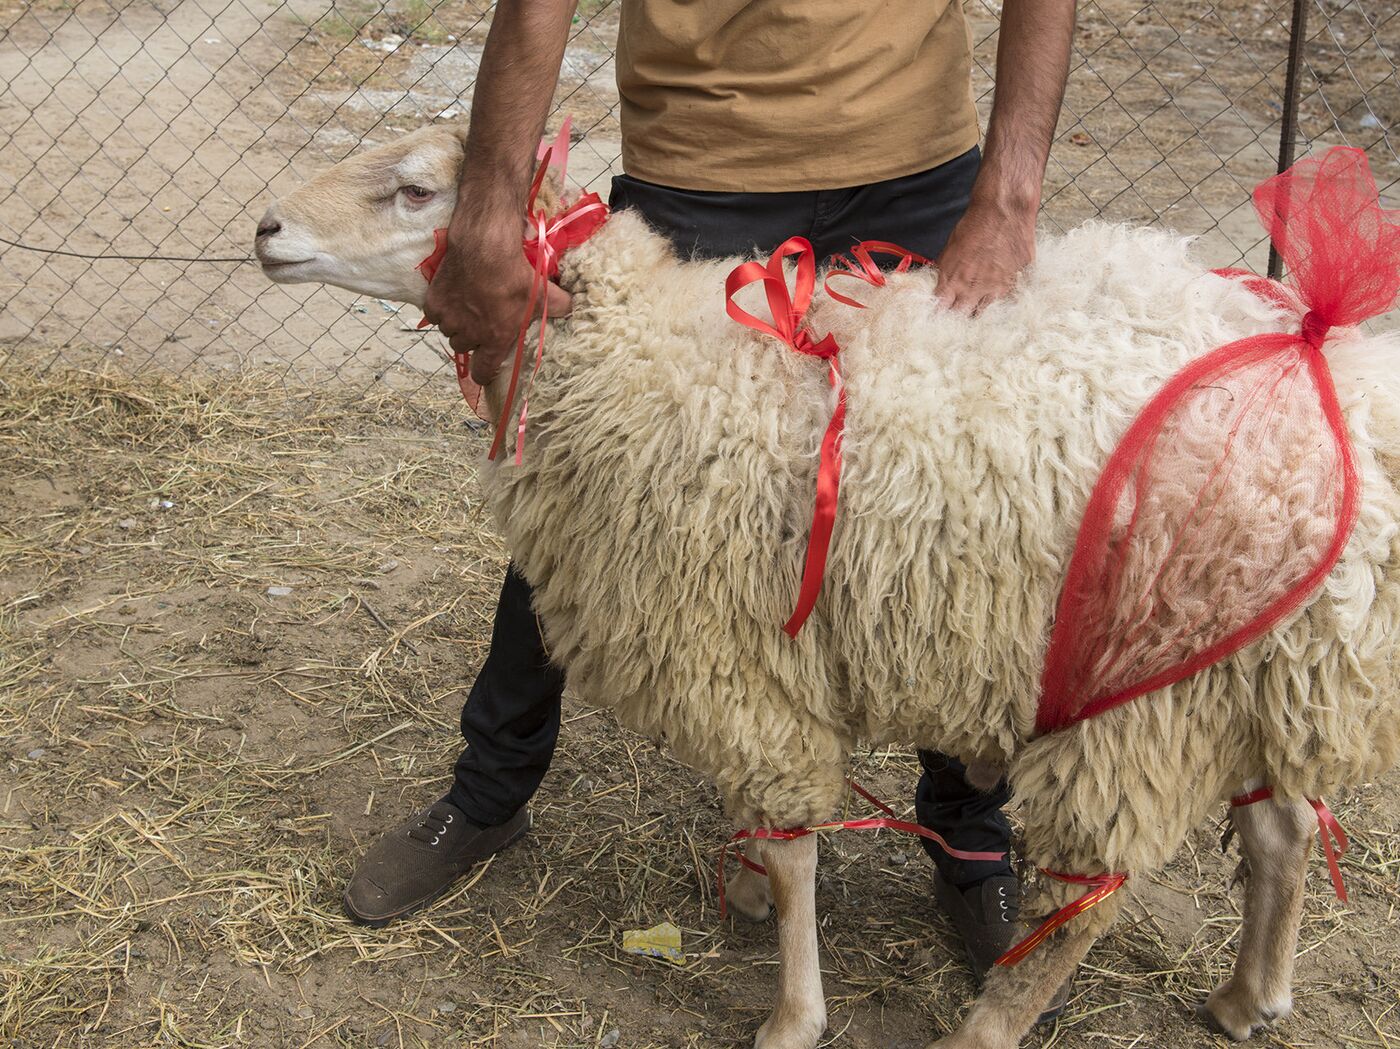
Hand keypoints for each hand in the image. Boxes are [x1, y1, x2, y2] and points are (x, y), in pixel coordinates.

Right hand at [423, 220, 572, 384]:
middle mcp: (469, 334)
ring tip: (467, 306)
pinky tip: (452, 297)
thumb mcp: (542, 293)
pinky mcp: (434, 303)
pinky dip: (441, 309)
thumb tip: (574, 308)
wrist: (484, 247)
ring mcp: (449, 319)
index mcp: (494, 339)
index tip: (484, 370)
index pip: (482, 372)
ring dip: (456, 323)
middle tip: (480, 320)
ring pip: (449, 330)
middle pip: (464, 347)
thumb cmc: (515, 274)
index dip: (483, 374)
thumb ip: (560, 306)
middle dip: (471, 338)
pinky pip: (434, 315)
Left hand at [934, 196, 1037, 315]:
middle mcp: (973, 290)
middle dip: (957, 318)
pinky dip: (1001, 300)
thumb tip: (940, 280)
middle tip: (955, 318)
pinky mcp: (1016, 283)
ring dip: (978, 312)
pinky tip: (998, 297)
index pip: (939, 310)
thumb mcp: (950, 248)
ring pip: (985, 314)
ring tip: (975, 308)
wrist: (1004, 211)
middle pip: (961, 317)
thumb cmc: (976, 224)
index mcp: (953, 282)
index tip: (936, 318)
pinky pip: (1007, 300)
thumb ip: (945, 269)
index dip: (937, 316)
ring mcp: (996, 289)